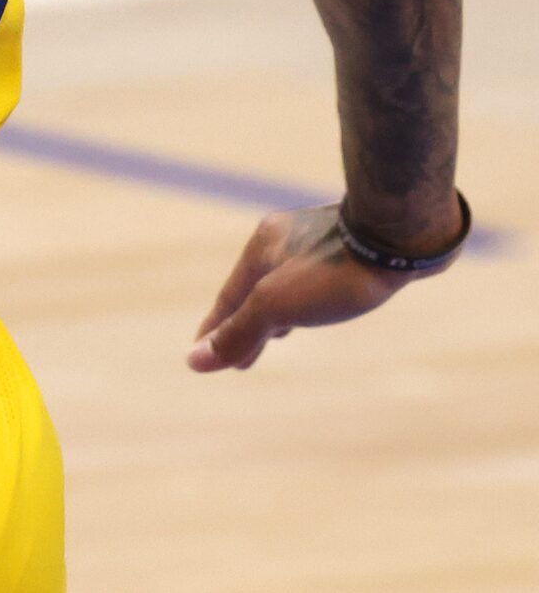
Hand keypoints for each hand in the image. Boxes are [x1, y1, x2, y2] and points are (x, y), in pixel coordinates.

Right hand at [187, 202, 424, 370]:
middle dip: (246, 325)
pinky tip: (321, 304)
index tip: (202, 355)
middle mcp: (283, 240)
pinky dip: (307, 298)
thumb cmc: (336, 271)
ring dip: (277, 312)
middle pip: (256, 291)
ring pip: (287, 283)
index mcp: (260, 249)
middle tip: (239, 358)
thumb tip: (193, 361)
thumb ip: (238, 332)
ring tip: (278, 335)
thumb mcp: (278, 307)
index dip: (216, 331)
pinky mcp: (352, 246)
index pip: (229, 299)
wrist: (401, 232)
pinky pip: (316, 277)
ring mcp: (319, 240)